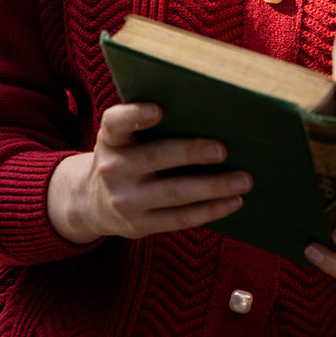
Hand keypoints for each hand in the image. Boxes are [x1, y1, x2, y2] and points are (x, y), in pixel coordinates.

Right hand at [47, 103, 252, 243]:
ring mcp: (125, 201)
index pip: (116, 123)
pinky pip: (180, 218)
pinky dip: (210, 210)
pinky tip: (234, 202)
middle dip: (191, 154)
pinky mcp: (139, 226)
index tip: (158, 110)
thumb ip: (149, 125)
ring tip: (244, 180)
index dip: (135, 115)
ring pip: (175, 193)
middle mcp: (113, 169)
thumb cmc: (125, 156)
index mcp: (110, 139)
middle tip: (223, 151)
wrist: (91, 202)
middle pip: (155, 158)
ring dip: (213, 187)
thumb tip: (209, 114)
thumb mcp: (122, 137)